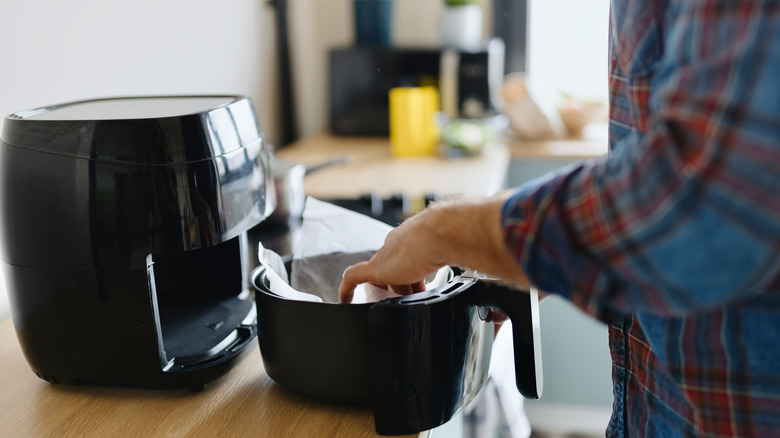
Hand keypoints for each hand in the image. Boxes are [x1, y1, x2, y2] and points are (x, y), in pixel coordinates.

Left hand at [338, 193, 529, 302]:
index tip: (429, 285)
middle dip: (406, 282)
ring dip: (385, 288)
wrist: (456, 228)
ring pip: (381, 274)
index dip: (423, 272)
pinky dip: (348, 288)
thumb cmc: (475, 236)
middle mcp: (406, 241)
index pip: (420, 255)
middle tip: (413, 298)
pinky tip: (344, 299)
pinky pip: (355, 278)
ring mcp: (390, 254)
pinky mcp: (379, 266)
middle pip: (399, 266)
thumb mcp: (487, 257)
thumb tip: (527, 293)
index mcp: (429, 235)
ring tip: (389, 304)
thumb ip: (501, 271)